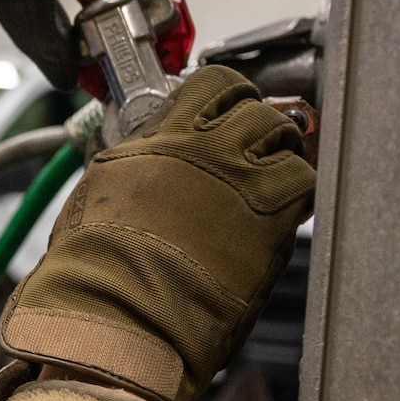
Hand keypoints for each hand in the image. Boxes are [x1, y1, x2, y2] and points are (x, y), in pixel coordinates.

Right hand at [0, 66, 315, 400]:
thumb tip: (142, 166)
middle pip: (255, 107)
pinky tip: (281, 215)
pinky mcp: (269, 214)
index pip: (209, 86)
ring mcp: (239, 176)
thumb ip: (133, 168)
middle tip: (256, 150)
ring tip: (272, 182)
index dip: (226, 98)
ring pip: (286, 136)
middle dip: (259, 125)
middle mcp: (200, 147)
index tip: (227, 113)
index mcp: (155, 139)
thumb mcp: (98, 197)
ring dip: (283, 155)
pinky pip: (305, 181)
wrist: (118, 314)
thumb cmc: (95, 273)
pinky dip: (298, 193)